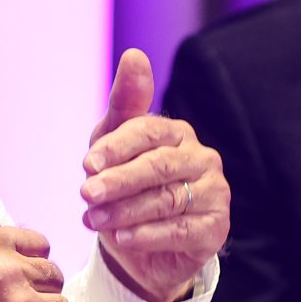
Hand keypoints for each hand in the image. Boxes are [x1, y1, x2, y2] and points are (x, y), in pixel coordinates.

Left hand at [79, 50, 229, 301]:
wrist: (137, 246)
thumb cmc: (123, 187)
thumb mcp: (112, 145)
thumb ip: (124, 104)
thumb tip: (135, 55)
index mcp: (176, 133)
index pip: (149, 131)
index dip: (117, 147)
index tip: (87, 164)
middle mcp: (201, 159)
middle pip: (158, 166)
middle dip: (118, 181)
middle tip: (86, 193)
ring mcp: (213, 193)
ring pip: (167, 200)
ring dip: (124, 212)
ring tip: (93, 221)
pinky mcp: (215, 228)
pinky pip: (179, 231)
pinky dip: (146, 235)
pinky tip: (121, 239)